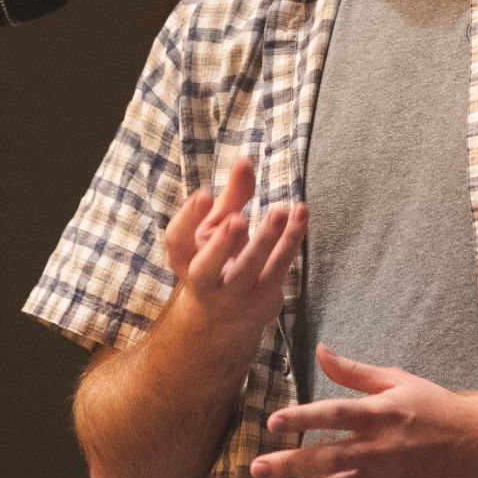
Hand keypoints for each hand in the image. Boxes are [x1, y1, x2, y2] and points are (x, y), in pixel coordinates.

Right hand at [163, 157, 306, 345]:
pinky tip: (300, 215)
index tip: (204, 194)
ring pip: (249, 269)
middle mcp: (204, 282)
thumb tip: (244, 161)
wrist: (229, 316)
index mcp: (185, 260)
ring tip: (279, 211)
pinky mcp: (264, 297)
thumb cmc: (221, 257)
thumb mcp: (218, 227)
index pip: (177, 242)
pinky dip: (291, 240)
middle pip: (206, 268)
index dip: (187, 218)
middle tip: (236, 218)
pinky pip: (279, 267)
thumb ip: (232, 196)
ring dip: (266, 240)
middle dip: (221, 244)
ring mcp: (234, 294)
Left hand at [249, 344, 477, 477]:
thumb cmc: (435, 407)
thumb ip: (354, 372)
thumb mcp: (396, 380)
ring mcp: (382, 477)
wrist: (475, 444)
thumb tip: (320, 352)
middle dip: (287, 464)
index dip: (301, 417)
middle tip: (255, 468)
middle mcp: (377, 448)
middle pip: (325, 457)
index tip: (271, 421)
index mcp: (379, 413)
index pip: (333, 414)